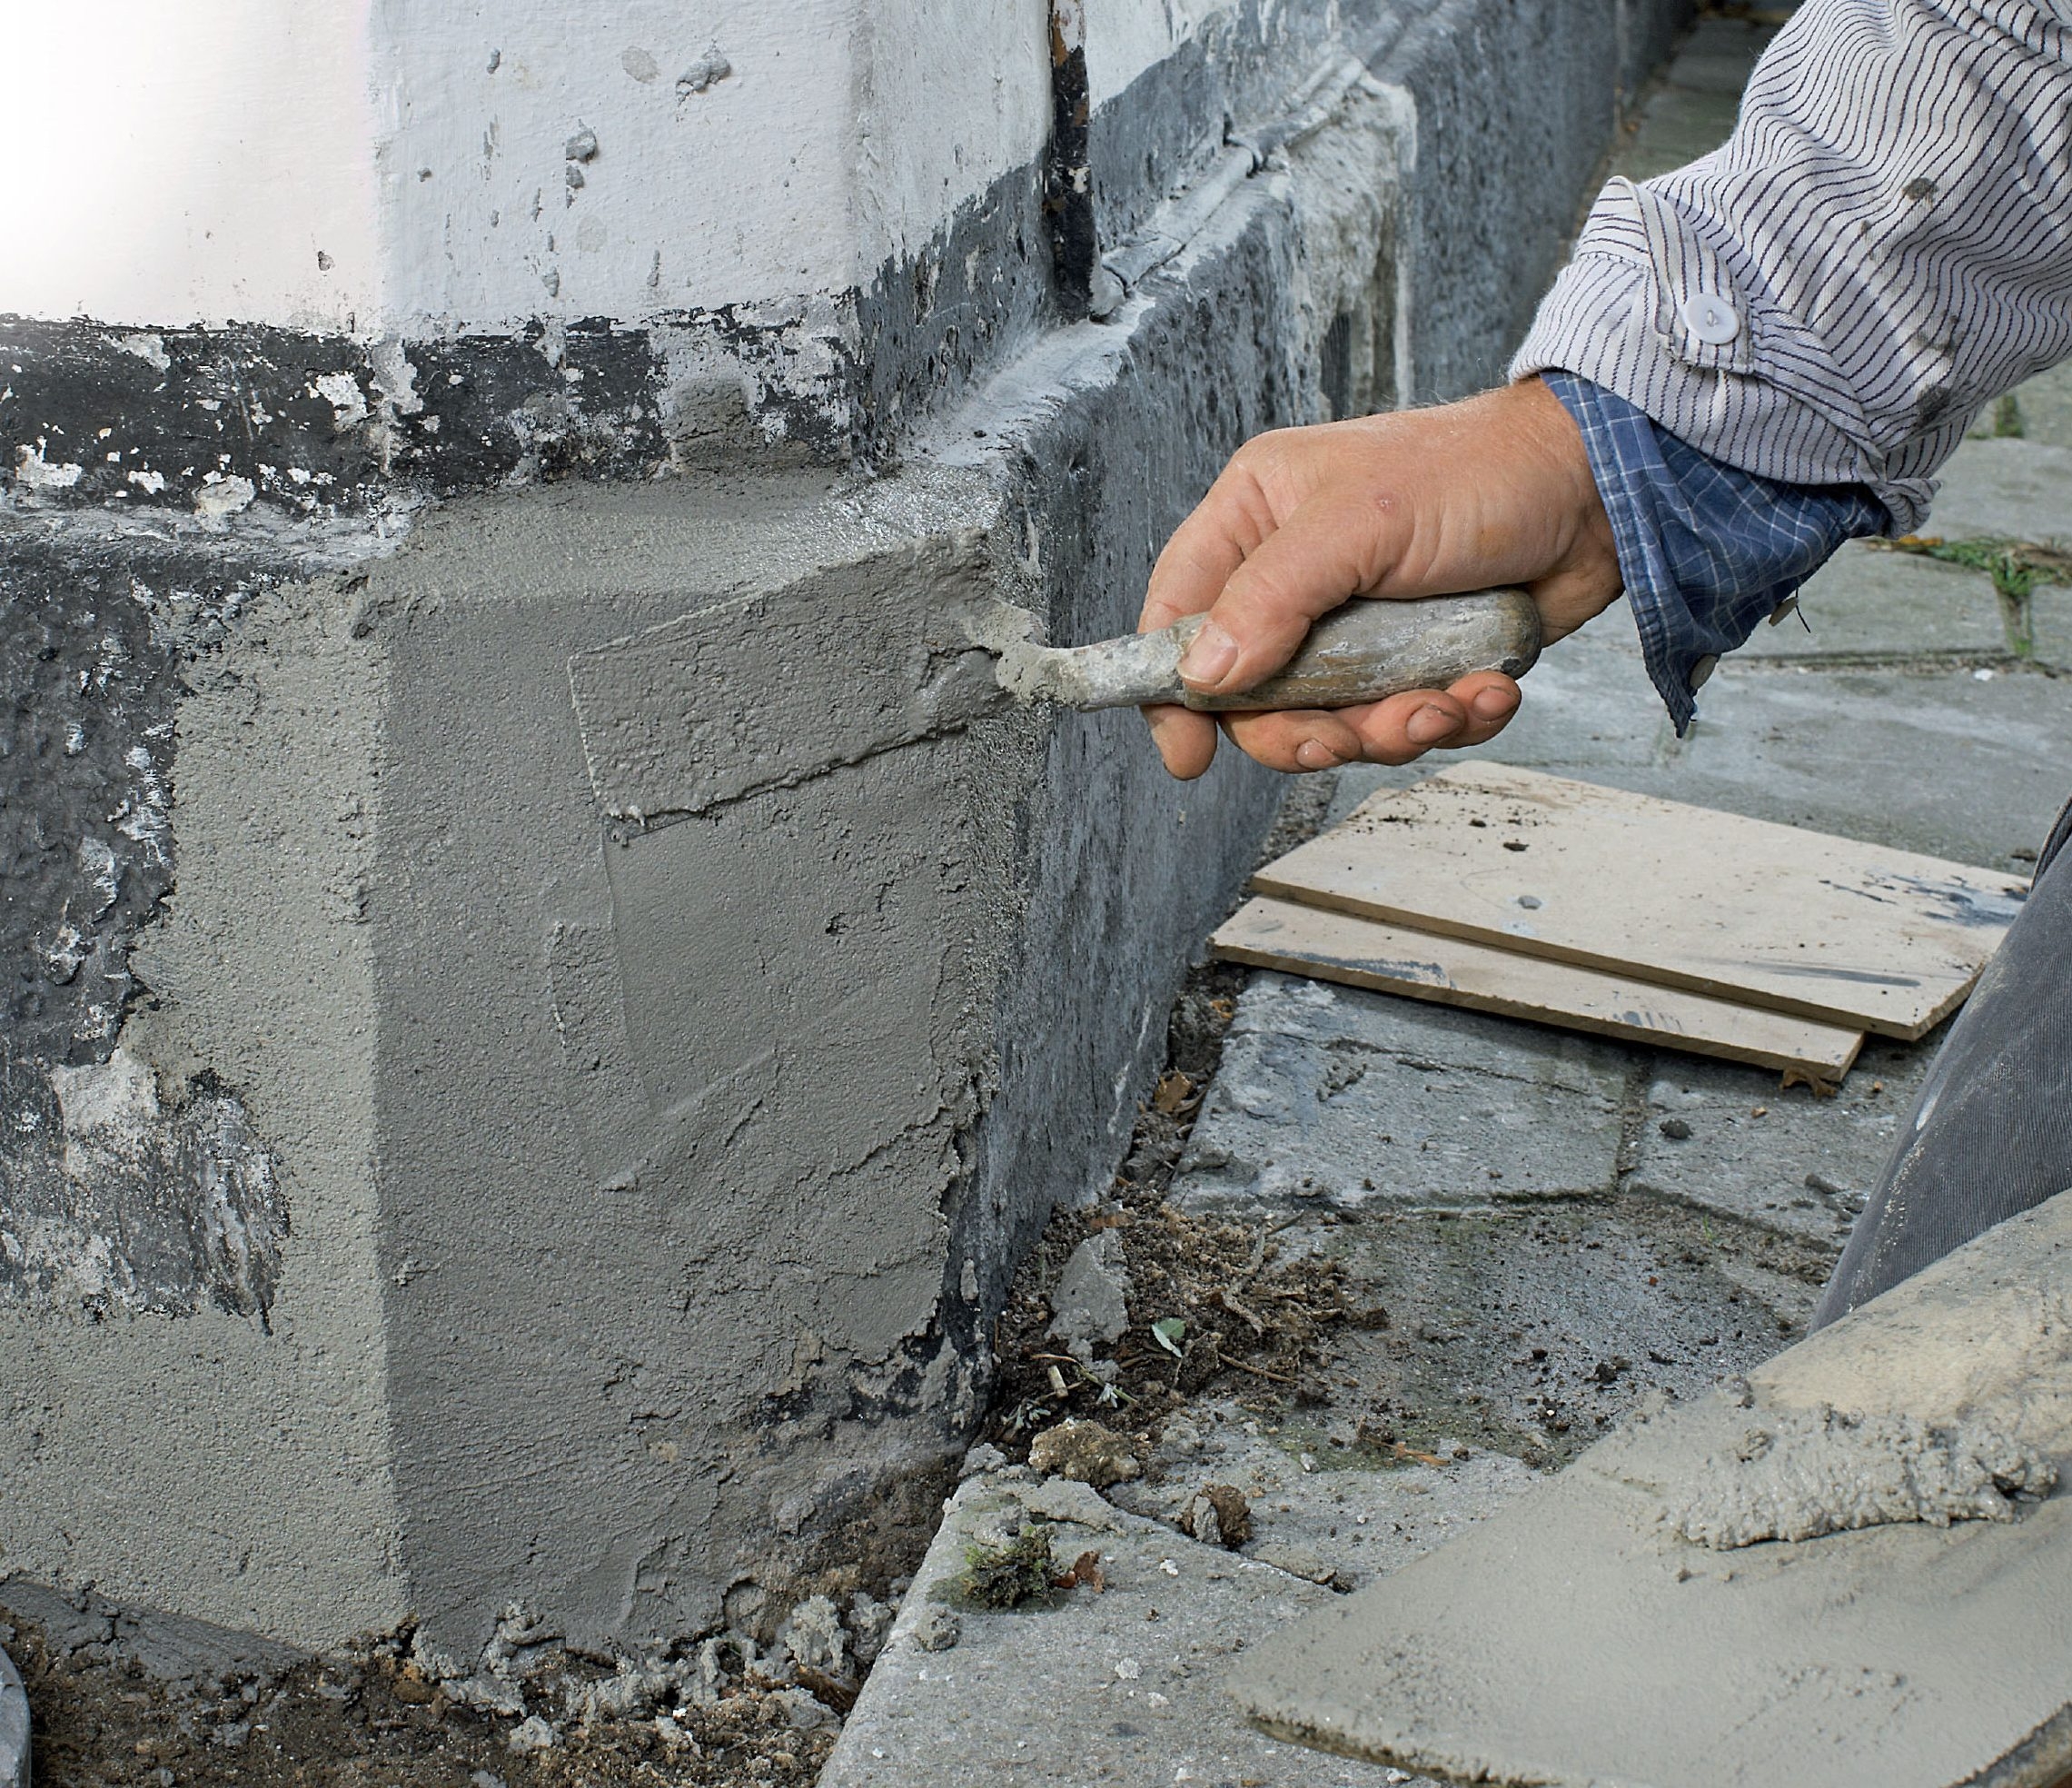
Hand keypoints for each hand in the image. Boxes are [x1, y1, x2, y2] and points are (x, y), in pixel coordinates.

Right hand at [1139, 377, 1621, 778]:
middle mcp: (1296, 576)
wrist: (1598, 489)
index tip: (1190, 755)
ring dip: (1392, 729)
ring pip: (1332, 721)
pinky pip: (1405, 721)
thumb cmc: (1477, 471)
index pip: (1179, 611)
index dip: (1172, 690)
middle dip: (1307, 730)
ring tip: (1445, 699)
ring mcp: (1356, 624)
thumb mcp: (1359, 523)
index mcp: (1258, 518)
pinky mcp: (1415, 658)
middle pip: (1254, 695)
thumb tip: (1202, 676)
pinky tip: (1484, 688)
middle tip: (1349, 735)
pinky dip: (1448, 718)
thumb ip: (1272, 598)